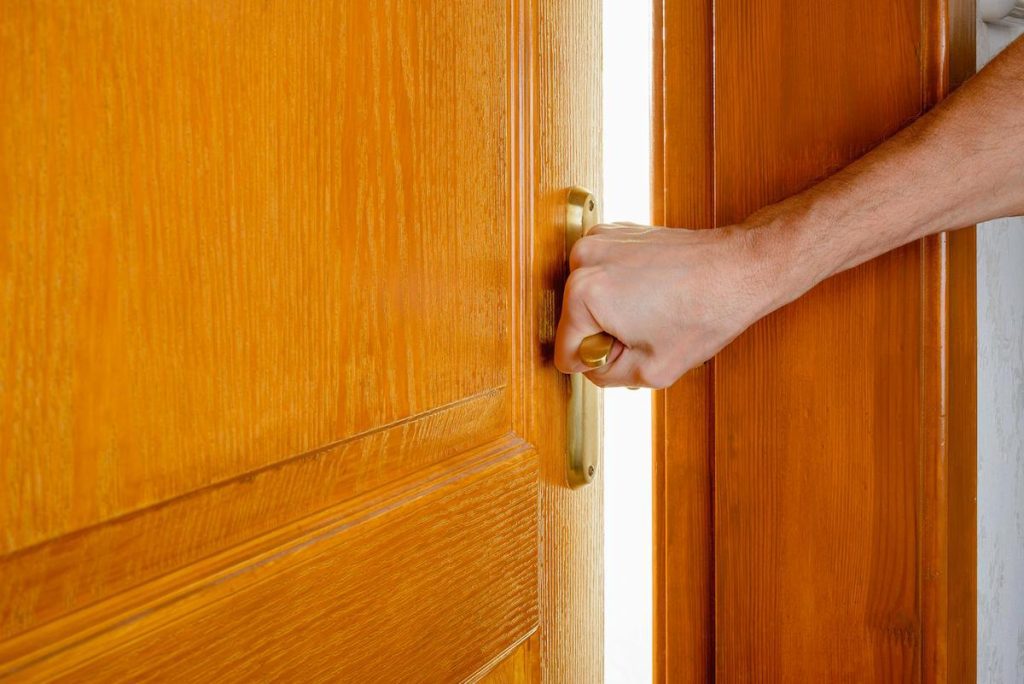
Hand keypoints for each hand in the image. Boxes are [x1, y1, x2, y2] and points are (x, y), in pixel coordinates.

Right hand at [554, 223, 782, 387]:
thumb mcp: (651, 371)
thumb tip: (589, 364)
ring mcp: (598, 240)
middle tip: (648, 329)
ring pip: (588, 300)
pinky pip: (602, 278)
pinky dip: (622, 288)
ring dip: (614, 311)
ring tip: (653, 308)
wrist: (740, 269)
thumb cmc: (705, 313)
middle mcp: (583, 260)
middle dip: (606, 334)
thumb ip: (606, 376)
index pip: (566, 353)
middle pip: (575, 323)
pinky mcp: (614, 232)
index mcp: (584, 294)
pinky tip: (653, 290)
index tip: (631, 348)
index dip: (599, 363)